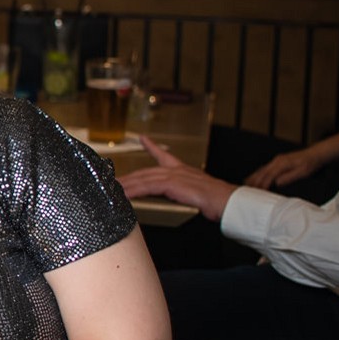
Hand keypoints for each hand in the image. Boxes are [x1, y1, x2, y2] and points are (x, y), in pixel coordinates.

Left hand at [117, 135, 237, 221]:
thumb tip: (181, 197)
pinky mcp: (172, 184)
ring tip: (110, 190)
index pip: (164, 156)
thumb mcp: (197, 194)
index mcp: (182, 171)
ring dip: (125, 185)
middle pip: (144, 172)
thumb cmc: (217, 201)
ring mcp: (173, 176)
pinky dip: (133, 191)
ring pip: (142, 179)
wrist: (228, 201)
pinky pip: (147, 187)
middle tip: (110, 181)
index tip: (143, 138)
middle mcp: (176, 170)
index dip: (152, 146)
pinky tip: (123, 195)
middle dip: (127, 177)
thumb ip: (185, 193)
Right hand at [244, 148, 323, 189]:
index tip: (257, 192)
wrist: (315, 154)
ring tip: (245, 184)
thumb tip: (277, 183)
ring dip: (253, 177)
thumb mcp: (302, 172)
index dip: (262, 184)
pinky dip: (258, 173)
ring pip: (261, 169)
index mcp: (282, 164)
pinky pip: (265, 168)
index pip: (268, 176)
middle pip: (261, 172)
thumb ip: (289, 177)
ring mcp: (276, 160)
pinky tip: (255, 177)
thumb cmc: (310, 164)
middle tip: (245, 190)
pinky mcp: (277, 161)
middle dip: (253, 181)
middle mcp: (277, 161)